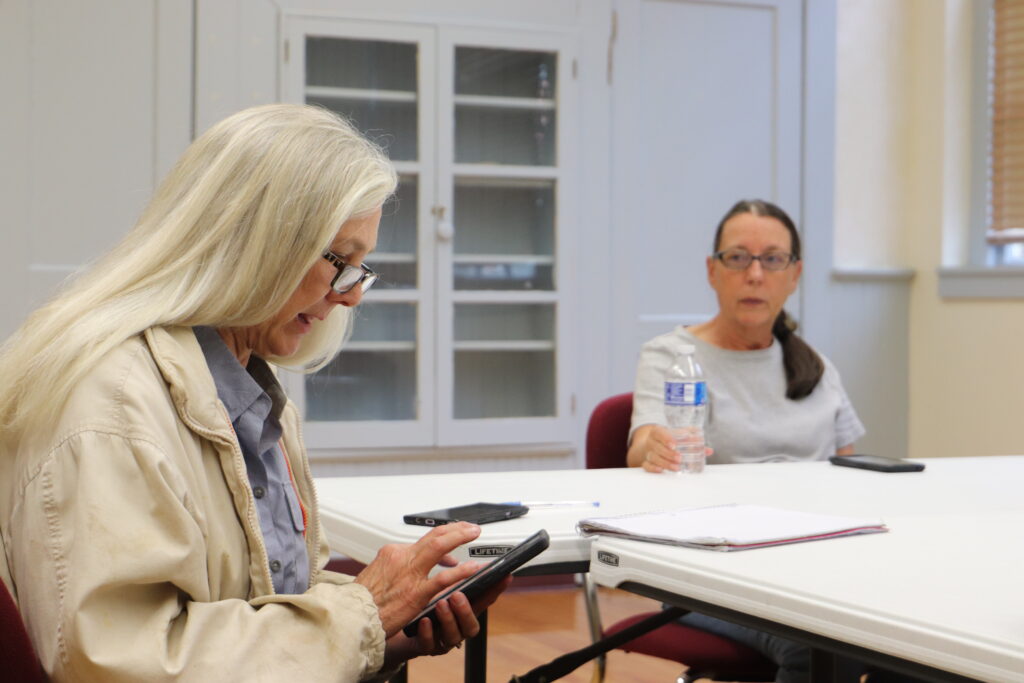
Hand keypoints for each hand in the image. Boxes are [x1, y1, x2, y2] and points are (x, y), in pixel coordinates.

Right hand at [354, 522, 482, 636]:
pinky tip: (473, 568)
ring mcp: (409, 574)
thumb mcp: (375, 575)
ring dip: (460, 537)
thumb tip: (404, 568)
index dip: (442, 541)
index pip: (422, 541)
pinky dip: (461, 571)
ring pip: (440, 546)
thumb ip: (393, 568)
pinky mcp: (415, 593)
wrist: (349, 618)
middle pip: (434, 535)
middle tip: (470, 527)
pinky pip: (443, 578)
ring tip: (474, 534)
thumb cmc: (360, 602)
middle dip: (455, 528)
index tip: (451, 546)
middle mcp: (401, 557)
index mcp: (391, 553)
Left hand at [381, 572, 511, 665]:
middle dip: (466, 609)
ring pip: (452, 635)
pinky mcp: (424, 646)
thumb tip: (452, 558)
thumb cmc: (419, 608)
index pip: (483, 602)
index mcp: (461, 611)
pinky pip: (428, 643)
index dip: (495, 591)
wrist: (393, 629)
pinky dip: (427, 632)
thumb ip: (447, 578)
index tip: (504, 579)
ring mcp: (441, 639)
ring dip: (448, 618)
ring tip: (441, 604)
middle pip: (469, 624)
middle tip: (458, 594)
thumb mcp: (434, 591)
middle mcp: (456, 627)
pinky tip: (423, 622)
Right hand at [629, 425, 712, 472]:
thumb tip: (709, 450)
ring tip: (677, 467)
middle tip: (679, 458)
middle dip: (668, 454)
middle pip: (657, 447)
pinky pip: (646, 466)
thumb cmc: (668, 439)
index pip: (659, 433)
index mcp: (657, 432)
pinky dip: (653, 468)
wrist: (652, 442)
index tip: (674, 444)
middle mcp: (651, 442)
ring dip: (665, 463)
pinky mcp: (646, 462)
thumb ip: (693, 441)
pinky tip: (661, 470)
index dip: (666, 438)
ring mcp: (648, 453)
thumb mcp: (679, 436)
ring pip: (653, 458)